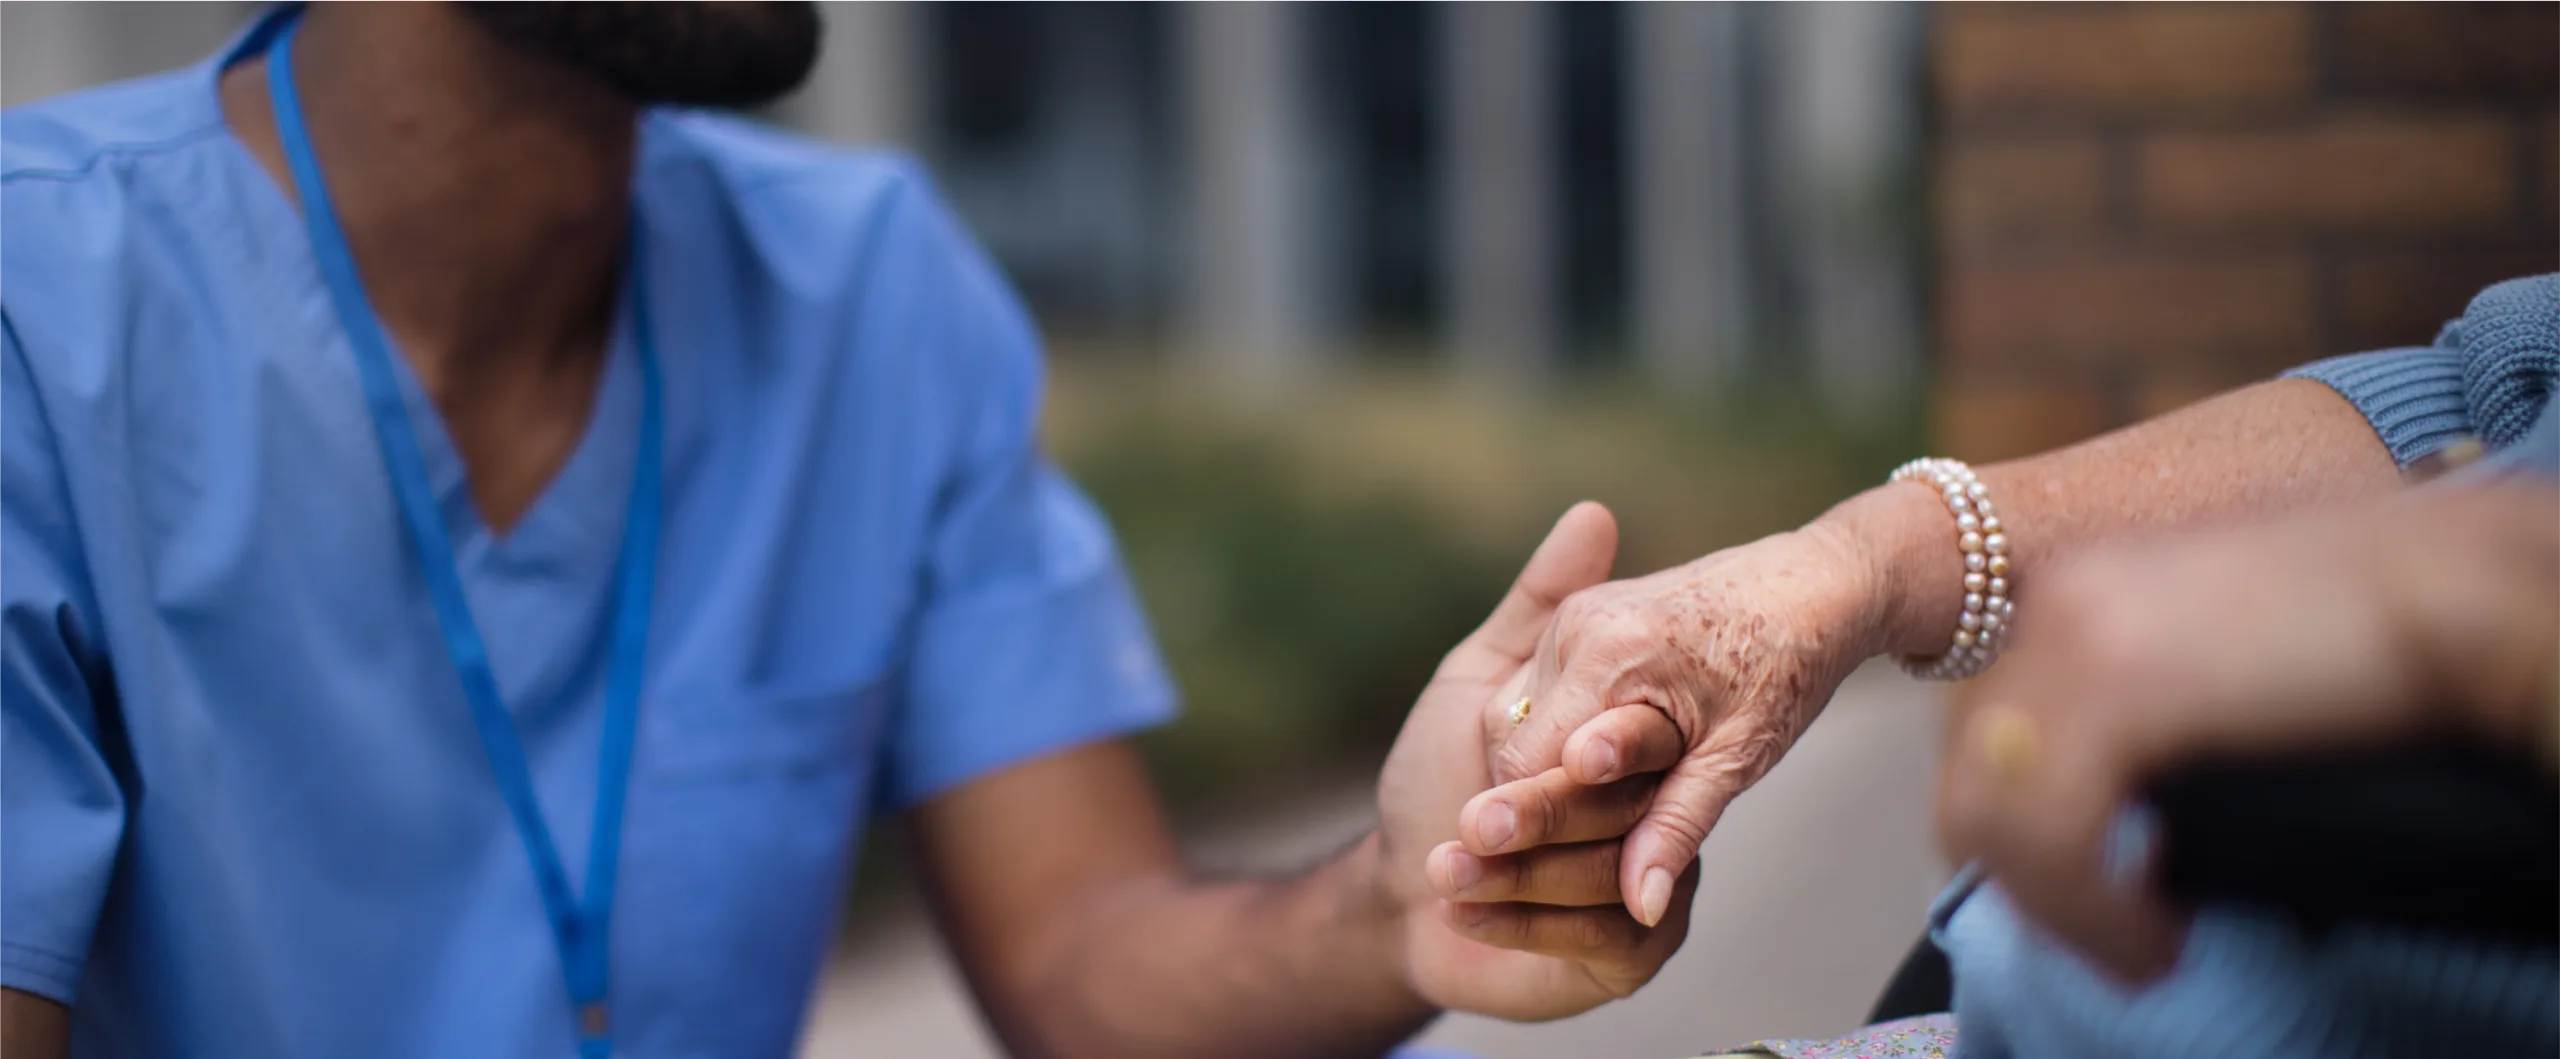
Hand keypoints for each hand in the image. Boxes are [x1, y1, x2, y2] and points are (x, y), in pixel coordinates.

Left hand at [1375, 502, 1696, 1019]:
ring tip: (1448, 867)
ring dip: (1524, 877)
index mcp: (1618, 748)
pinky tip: (1471, 912)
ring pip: (1612, 880)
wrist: (1393, 898)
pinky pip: (1607, 939)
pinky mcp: (1632, 954)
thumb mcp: (1476, 681)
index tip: (1566, 749)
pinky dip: (1531, 927)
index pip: (1627, 742)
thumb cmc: (1432, 780)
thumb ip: (1536, 604)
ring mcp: (1648, 889)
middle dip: (1547, 816)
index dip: (1593, 748)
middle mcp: (1647, 814)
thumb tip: (1594, 514)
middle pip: (1625, 812)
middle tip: (1479, 817)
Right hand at [1467, 524, 1887, 925]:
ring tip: (1607, 794)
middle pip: (1512, 743)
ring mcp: (1572, 616)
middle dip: (1537, 797)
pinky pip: (1537, 690)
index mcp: (1610, 658)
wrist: (1811, 583)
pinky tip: (1604, 755)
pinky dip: (1557, 732)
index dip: (1536, 822)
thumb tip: (1641, 907)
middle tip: (1575, 842)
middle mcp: (1576, 627)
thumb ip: (1676, 829)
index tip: (1546, 867)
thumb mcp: (1738, 758)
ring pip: (1517, 719)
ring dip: (1545, 765)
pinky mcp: (1576, 615)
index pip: (1527, 766)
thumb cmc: (1786, 666)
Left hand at [1934, 485, 2559, 981]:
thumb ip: (2155, 716)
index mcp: (2075, 588)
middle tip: (2111, 931)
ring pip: (1988, 810)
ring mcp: (2075, 636)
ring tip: (2138, 949)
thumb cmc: (2377, 642)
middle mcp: (2055, 600)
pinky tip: (2152, 941)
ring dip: (2057, 904)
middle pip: (1973, 768)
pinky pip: (2047, 832)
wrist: (2460, 586)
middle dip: (2027, 870)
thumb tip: (2134, 823)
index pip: (1986, 726)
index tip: (2089, 888)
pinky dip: (2091, 911)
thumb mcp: (2221, 667)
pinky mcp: (2116, 686)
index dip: (2023, 820)